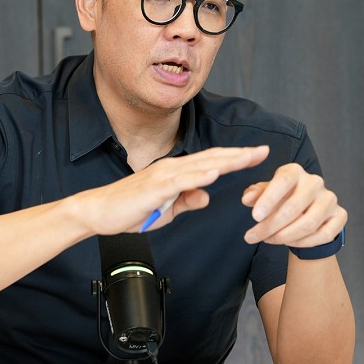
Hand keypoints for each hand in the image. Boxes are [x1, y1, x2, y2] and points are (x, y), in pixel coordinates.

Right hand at [75, 145, 269, 234]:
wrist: (99, 212)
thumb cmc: (129, 211)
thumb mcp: (166, 210)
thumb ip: (186, 201)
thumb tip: (206, 196)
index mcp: (175, 172)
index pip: (211, 161)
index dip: (235, 158)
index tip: (257, 155)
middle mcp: (171, 168)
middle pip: (212, 158)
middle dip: (239, 155)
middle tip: (264, 151)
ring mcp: (163, 175)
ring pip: (201, 165)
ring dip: (226, 161)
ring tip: (249, 157)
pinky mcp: (154, 188)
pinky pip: (181, 180)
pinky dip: (199, 176)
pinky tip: (216, 173)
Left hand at [241, 163, 345, 248]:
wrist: (305, 211)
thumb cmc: (281, 199)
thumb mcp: (265, 194)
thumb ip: (255, 194)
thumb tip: (247, 198)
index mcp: (295, 171)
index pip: (283, 181)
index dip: (268, 199)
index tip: (254, 216)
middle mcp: (315, 182)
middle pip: (294, 207)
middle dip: (270, 225)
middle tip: (252, 237)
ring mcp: (330, 199)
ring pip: (308, 223)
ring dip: (285, 236)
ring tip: (267, 240)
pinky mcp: (340, 215)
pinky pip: (323, 234)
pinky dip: (303, 242)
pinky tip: (288, 243)